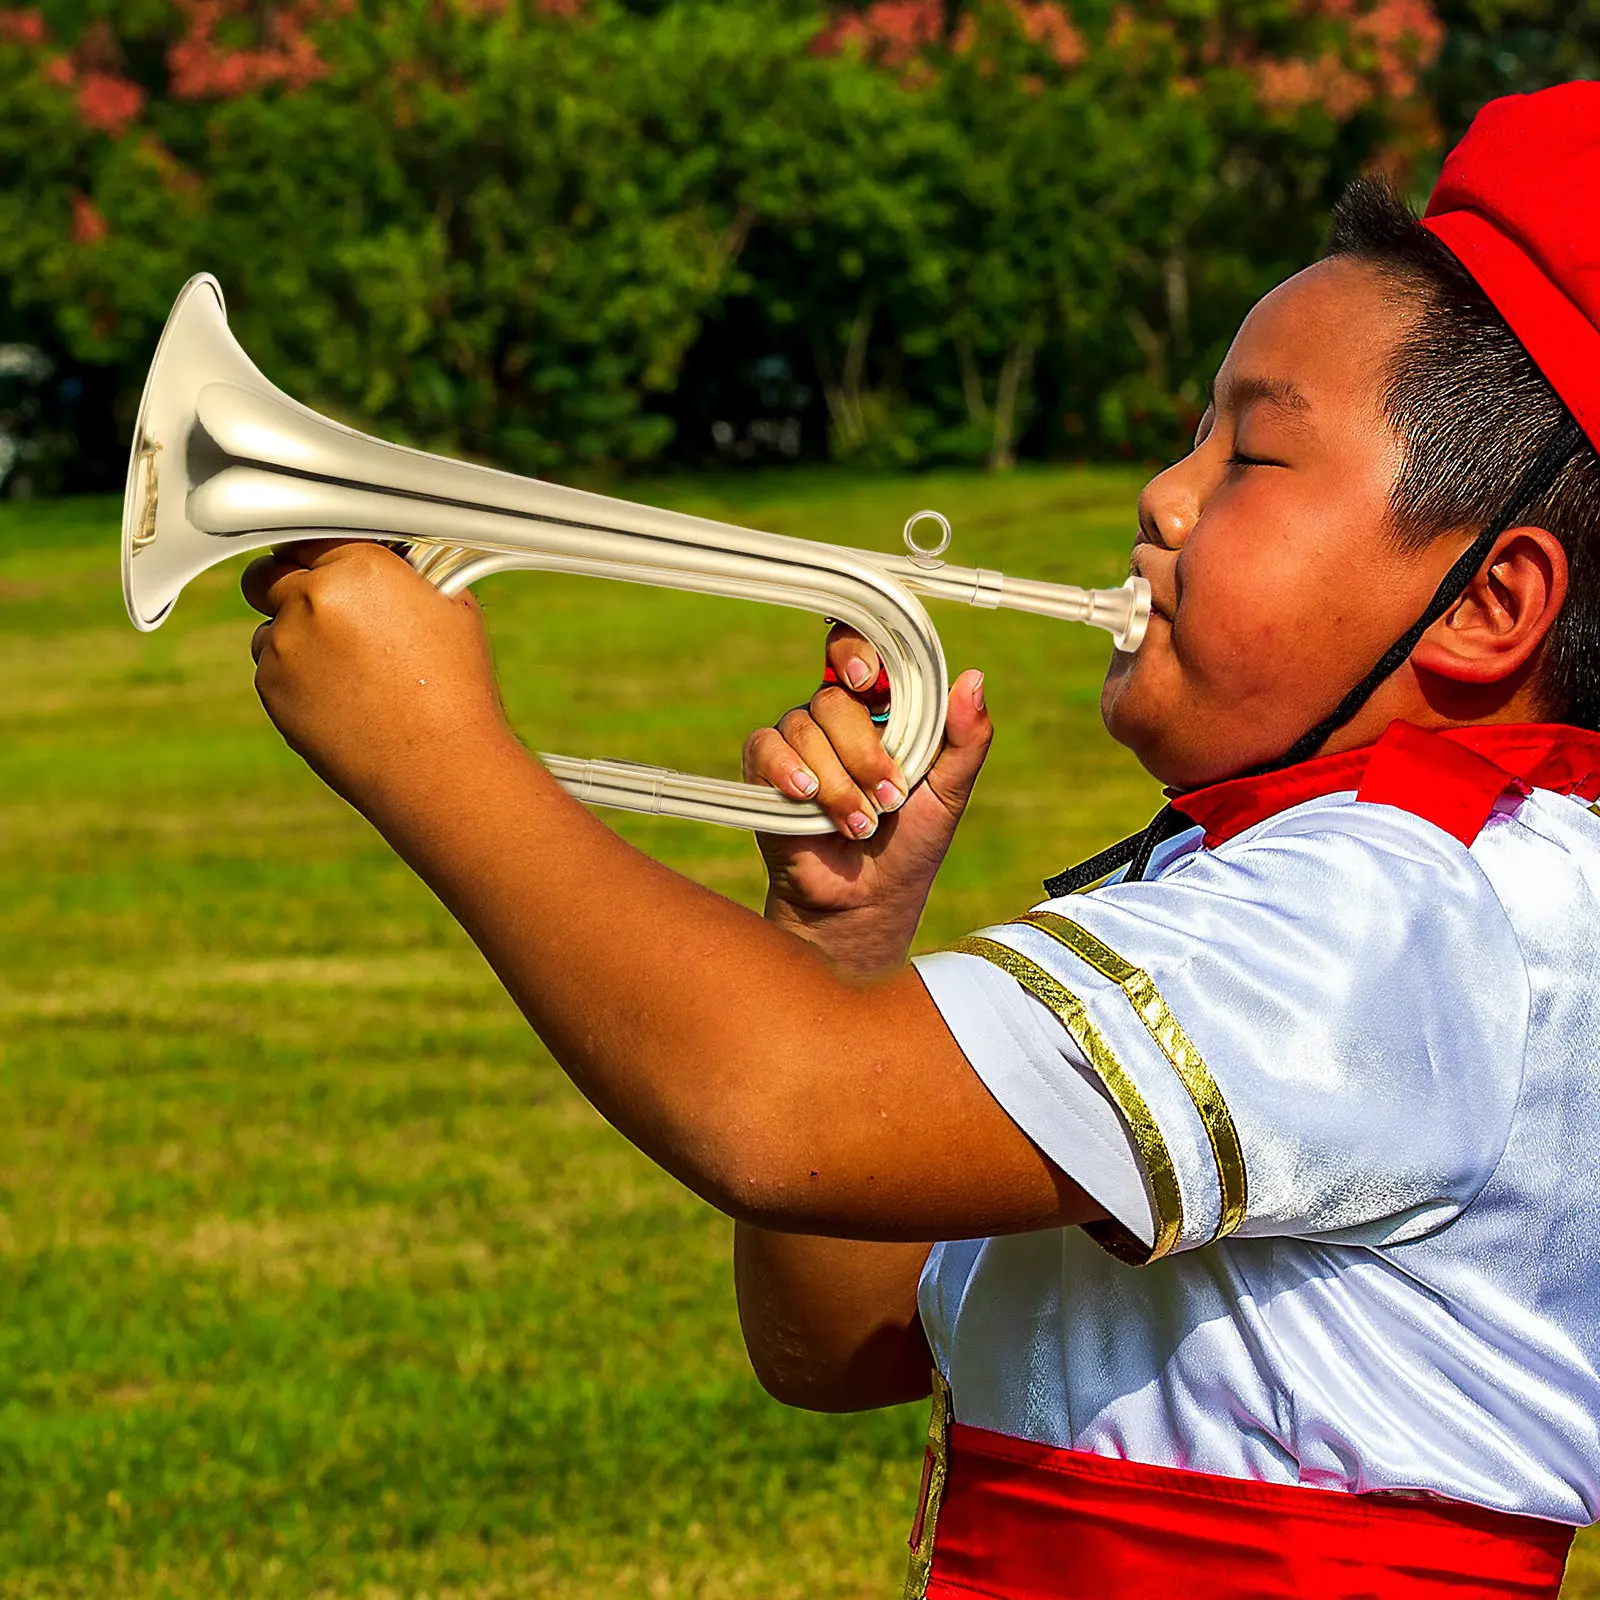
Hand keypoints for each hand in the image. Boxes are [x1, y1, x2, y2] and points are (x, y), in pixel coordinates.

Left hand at [241, 540, 509, 810]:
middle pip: (267, 574)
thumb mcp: (450, 608)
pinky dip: (297, 680)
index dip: (316, 552)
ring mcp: (285, 645)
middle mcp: (312, 598)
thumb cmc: (456, 689)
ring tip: (348, 673)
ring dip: (294, 639)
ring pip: (269, 628)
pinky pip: (272, 671)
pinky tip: (342, 700)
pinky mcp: (271, 688)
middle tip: (319, 611)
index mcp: (360, 568)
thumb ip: (403, 575)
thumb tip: (387, 563)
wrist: (438, 765)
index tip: (322, 565)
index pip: (308, 535)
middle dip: (286, 587)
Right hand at [744, 624, 992, 964]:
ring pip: (804, 727)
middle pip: (835, 698)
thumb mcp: (949, 791)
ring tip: (860, 826)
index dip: (859, 651)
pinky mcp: (765, 769)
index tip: (871, 679)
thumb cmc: (910, 842)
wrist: (867, 898)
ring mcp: (798, 740)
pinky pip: (766, 747)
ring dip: (837, 784)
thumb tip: (973, 678)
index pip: (862, 652)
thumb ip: (966, 738)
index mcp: (882, 709)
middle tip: (888, 799)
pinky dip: (789, 773)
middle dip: (864, 753)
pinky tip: (807, 801)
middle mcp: (836, 717)